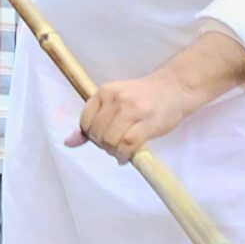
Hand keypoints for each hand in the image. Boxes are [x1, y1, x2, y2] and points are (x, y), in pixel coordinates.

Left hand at [72, 70, 206, 163]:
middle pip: (97, 134)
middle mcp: (116, 99)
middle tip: (115, 145)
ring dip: (114, 151)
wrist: (175, 87)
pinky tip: (127, 156)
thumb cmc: (144, 96)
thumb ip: (94, 119)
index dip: (92, 135)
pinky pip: (127, 146)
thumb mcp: (116, 101)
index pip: (85, 122)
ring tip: (122, 150)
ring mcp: (132, 110)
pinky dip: (124, 155)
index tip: (103, 136)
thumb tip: (69, 142)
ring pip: (110, 141)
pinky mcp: (147, 123)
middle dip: (103, 145)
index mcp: (105, 92)